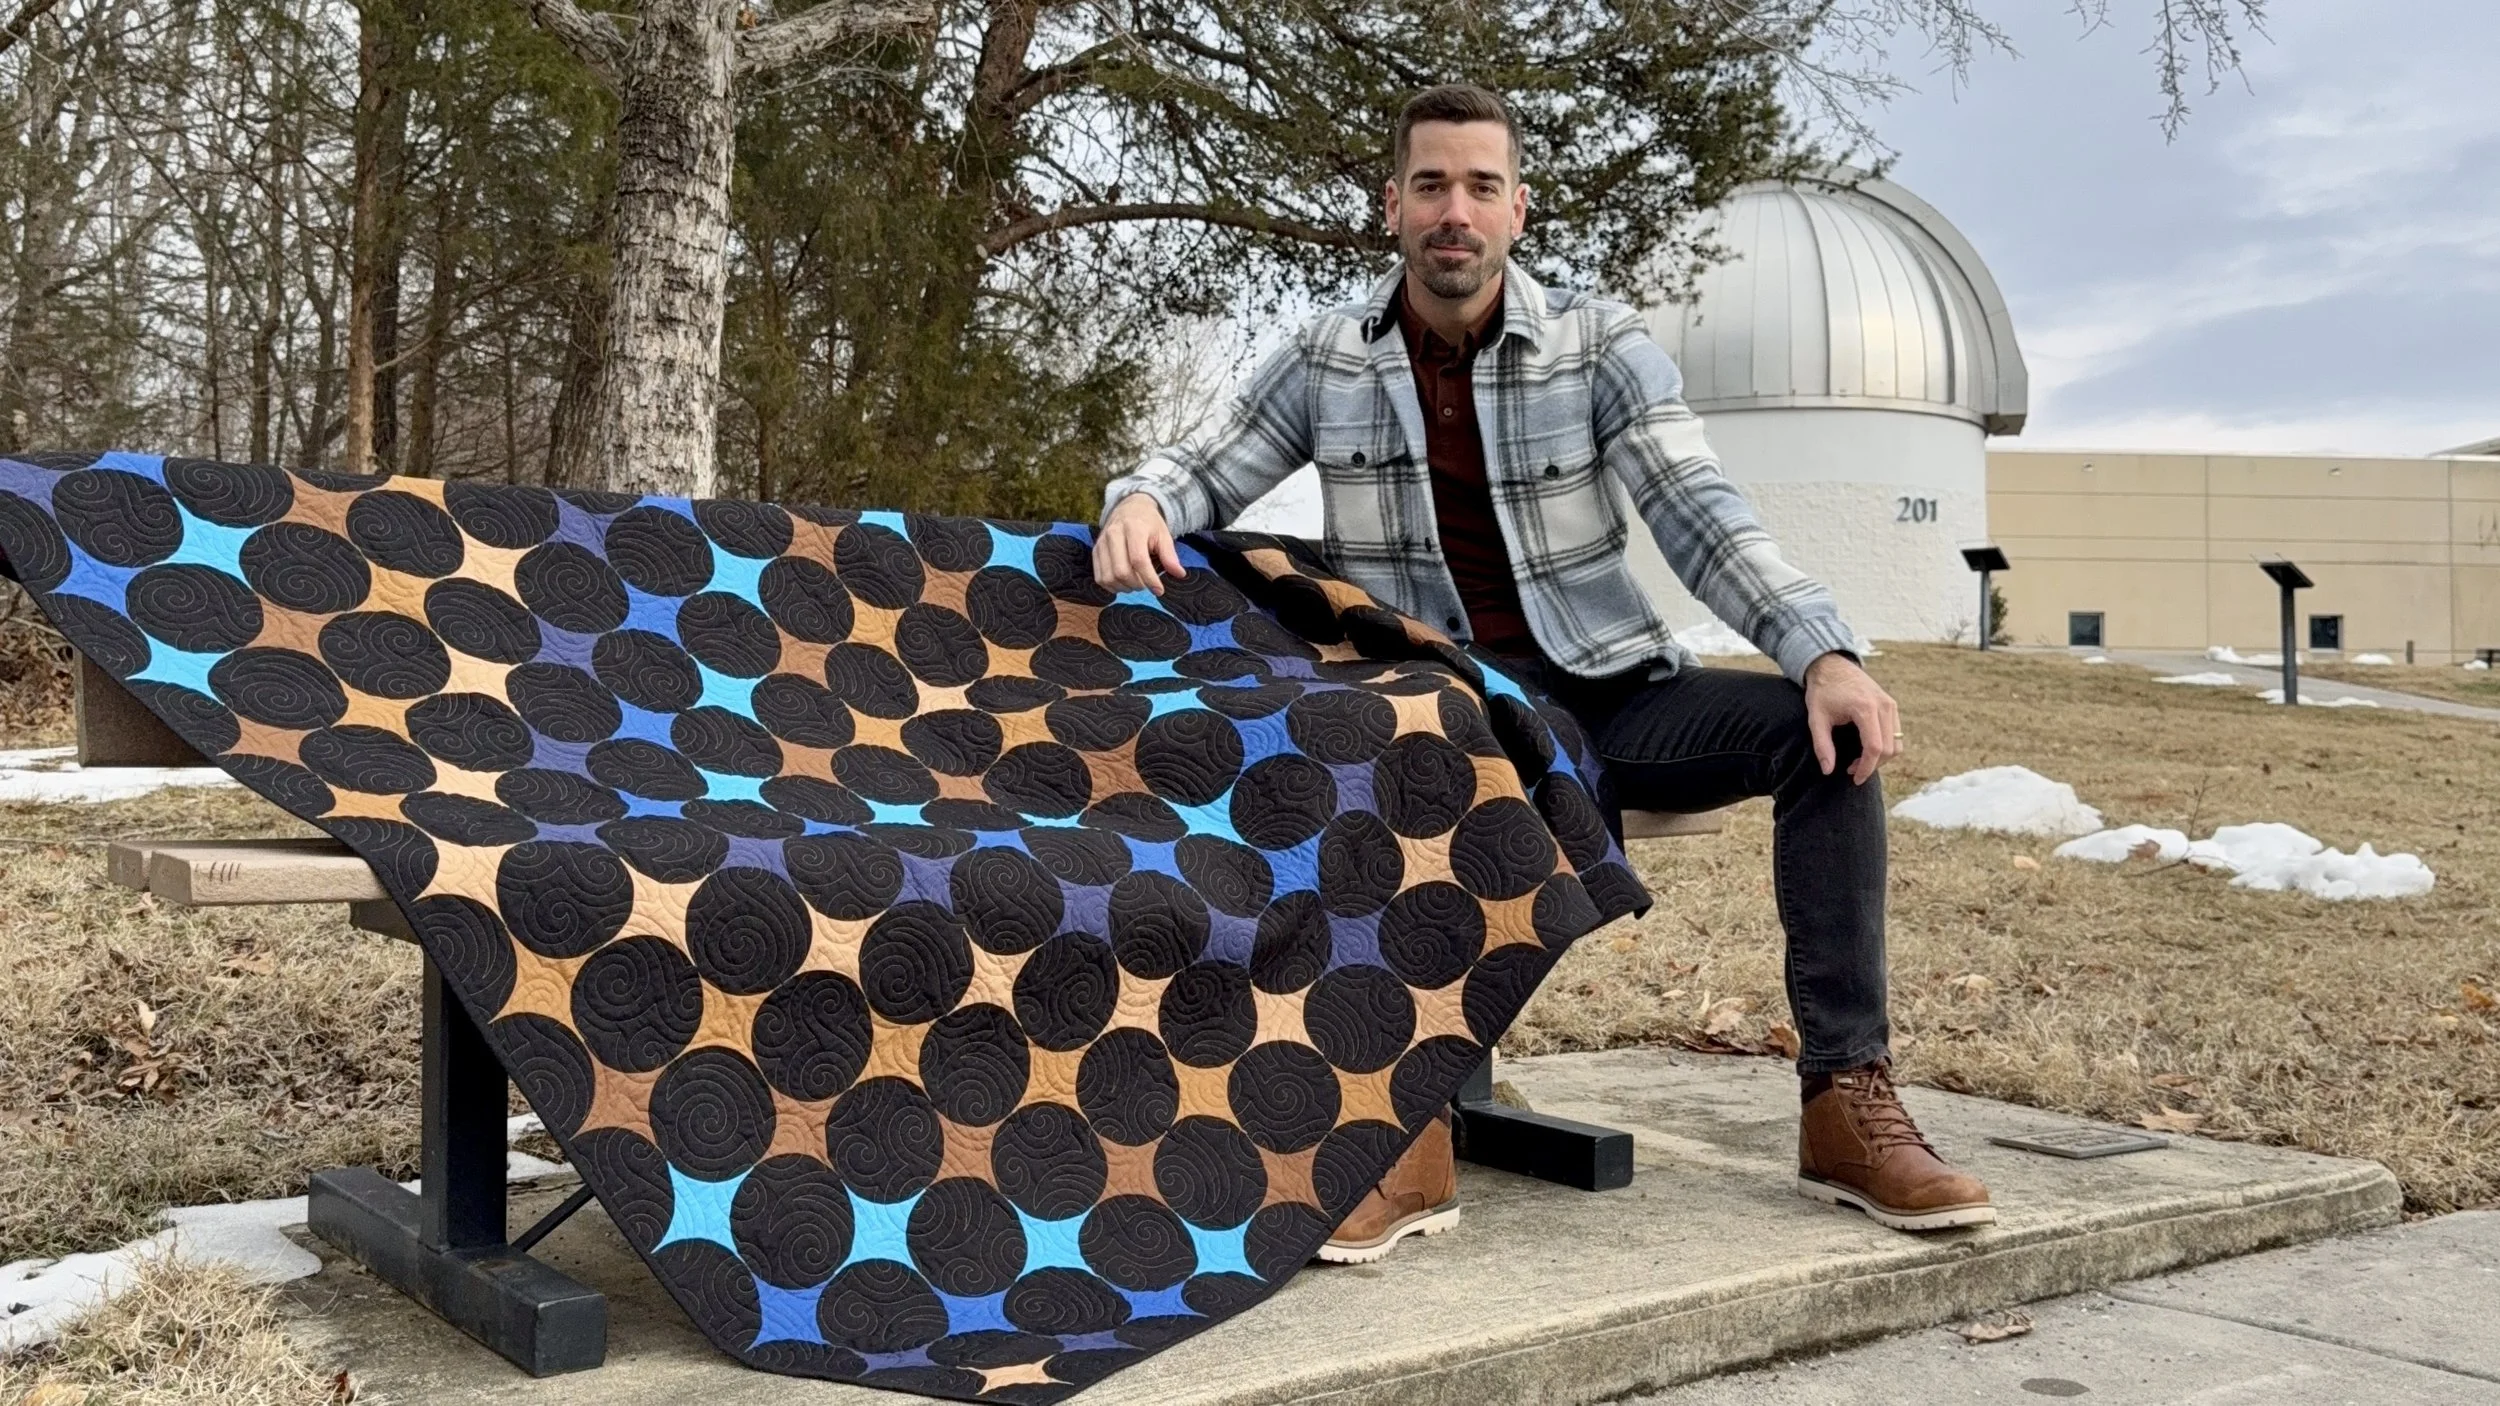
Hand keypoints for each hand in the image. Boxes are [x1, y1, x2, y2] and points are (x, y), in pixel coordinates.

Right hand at [1094, 492, 1185, 595]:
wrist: (1129, 509)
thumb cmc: (1149, 524)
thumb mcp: (1164, 535)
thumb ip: (1170, 555)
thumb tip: (1179, 574)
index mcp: (1134, 528)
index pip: (1139, 560)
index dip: (1149, 579)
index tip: (1159, 590)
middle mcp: (1114, 534)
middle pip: (1122, 571)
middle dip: (1137, 585)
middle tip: (1146, 584)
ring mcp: (1102, 543)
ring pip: (1109, 577)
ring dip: (1124, 587)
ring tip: (1136, 583)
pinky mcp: (1095, 551)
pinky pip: (1099, 577)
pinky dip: (1112, 586)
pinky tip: (1123, 583)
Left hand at [1803, 652, 1900, 785]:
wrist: (1832, 665)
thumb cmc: (1822, 691)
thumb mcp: (1816, 718)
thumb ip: (1822, 745)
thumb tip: (1828, 771)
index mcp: (1865, 708)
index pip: (1874, 748)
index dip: (1866, 768)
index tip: (1854, 778)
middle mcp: (1884, 706)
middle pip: (1889, 749)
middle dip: (1872, 765)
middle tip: (1851, 770)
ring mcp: (1891, 704)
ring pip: (1897, 743)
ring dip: (1881, 758)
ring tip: (1858, 762)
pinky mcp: (1891, 705)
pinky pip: (1896, 734)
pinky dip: (1885, 747)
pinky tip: (1866, 749)